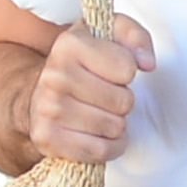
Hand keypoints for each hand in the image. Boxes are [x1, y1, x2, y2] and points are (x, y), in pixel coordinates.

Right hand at [25, 14, 155, 162]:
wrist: (38, 94)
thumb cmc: (82, 65)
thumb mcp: (108, 36)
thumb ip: (135, 36)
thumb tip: (147, 63)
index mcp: (69, 44)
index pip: (127, 68)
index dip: (126, 72)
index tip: (111, 71)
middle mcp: (54, 75)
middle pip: (123, 101)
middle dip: (122, 101)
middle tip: (106, 96)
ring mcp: (48, 109)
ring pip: (115, 127)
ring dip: (116, 124)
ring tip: (100, 113)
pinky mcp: (47, 139)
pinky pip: (100, 151)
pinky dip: (108, 146)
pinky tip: (98, 134)